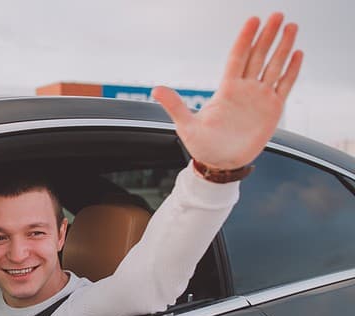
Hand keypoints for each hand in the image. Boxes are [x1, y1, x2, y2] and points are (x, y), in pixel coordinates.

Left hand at [152, 12, 302, 169]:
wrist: (220, 164)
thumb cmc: (202, 146)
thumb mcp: (186, 126)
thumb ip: (175, 106)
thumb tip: (155, 90)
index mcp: (226, 90)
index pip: (237, 57)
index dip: (245, 39)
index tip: (253, 20)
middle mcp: (244, 89)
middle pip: (258, 56)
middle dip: (267, 36)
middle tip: (277, 15)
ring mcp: (259, 97)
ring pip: (274, 66)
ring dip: (283, 47)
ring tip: (291, 26)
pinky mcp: (272, 109)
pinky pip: (284, 85)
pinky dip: (292, 70)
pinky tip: (297, 53)